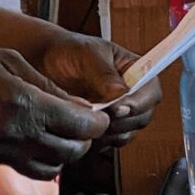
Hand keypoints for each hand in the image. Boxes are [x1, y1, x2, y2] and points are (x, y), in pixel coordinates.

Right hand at [0, 45, 106, 178]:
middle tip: (78, 128)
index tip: (98, 117)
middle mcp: (14, 135)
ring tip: (53, 141)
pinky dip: (31, 168)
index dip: (98, 122)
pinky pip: (18, 177)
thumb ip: (47, 85)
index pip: (82, 125)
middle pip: (70, 152)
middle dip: (81, 141)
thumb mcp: (8, 59)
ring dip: (58, 158)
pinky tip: (26, 151)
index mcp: (25, 103)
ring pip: (49, 171)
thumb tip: (80, 107)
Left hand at [37, 34, 159, 150]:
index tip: (116, 109)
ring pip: (125, 134)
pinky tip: (78, 129)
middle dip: (120, 121)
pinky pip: (107, 143)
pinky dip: (94, 140)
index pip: (151, 93)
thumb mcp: (87, 54)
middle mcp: (132, 95)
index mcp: (137, 72)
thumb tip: (121, 92)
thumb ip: (104, 73)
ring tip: (83, 119)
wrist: (44, 61)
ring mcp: (118, 113)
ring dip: (106, 132)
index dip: (138, 104)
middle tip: (95, 116)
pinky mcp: (103, 127)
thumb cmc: (68, 50)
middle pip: (141, 118)